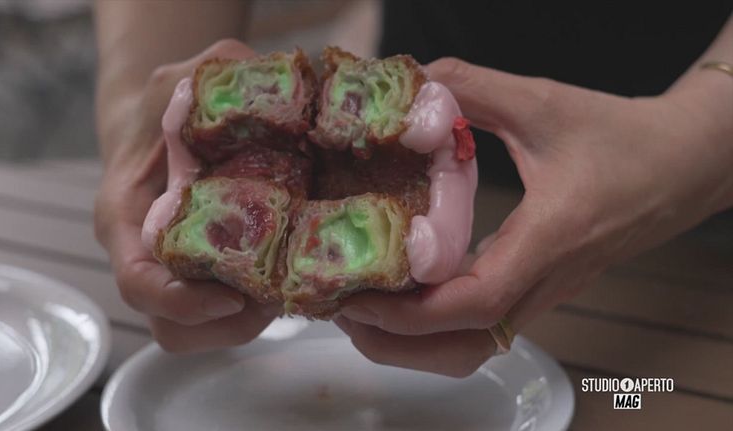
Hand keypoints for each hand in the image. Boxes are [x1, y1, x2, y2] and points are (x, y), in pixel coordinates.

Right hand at [94, 40, 280, 352]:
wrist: (157, 124)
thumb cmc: (163, 105)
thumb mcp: (180, 80)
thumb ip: (214, 75)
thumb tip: (263, 82)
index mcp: (124, 216)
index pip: (138, 282)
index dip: (182, 302)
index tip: (230, 298)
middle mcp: (142, 255)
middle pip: (171, 325)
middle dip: (228, 324)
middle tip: (277, 298)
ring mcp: (170, 272)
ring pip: (198, 332)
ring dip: (247, 323)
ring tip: (287, 291)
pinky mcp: (201, 276)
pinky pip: (222, 316)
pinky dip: (254, 310)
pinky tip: (285, 279)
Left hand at [335, 57, 732, 376]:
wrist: (683, 165)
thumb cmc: (623, 137)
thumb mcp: (544, 103)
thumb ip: (475, 89)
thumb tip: (414, 80)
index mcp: (549, 239)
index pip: (477, 302)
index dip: (412, 312)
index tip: (359, 297)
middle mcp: (546, 279)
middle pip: (466, 346)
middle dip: (397, 342)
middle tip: (344, 307)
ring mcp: (545, 291)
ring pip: (474, 348)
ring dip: (414, 344)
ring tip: (365, 311)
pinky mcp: (542, 287)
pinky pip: (485, 328)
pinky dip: (437, 327)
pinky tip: (405, 295)